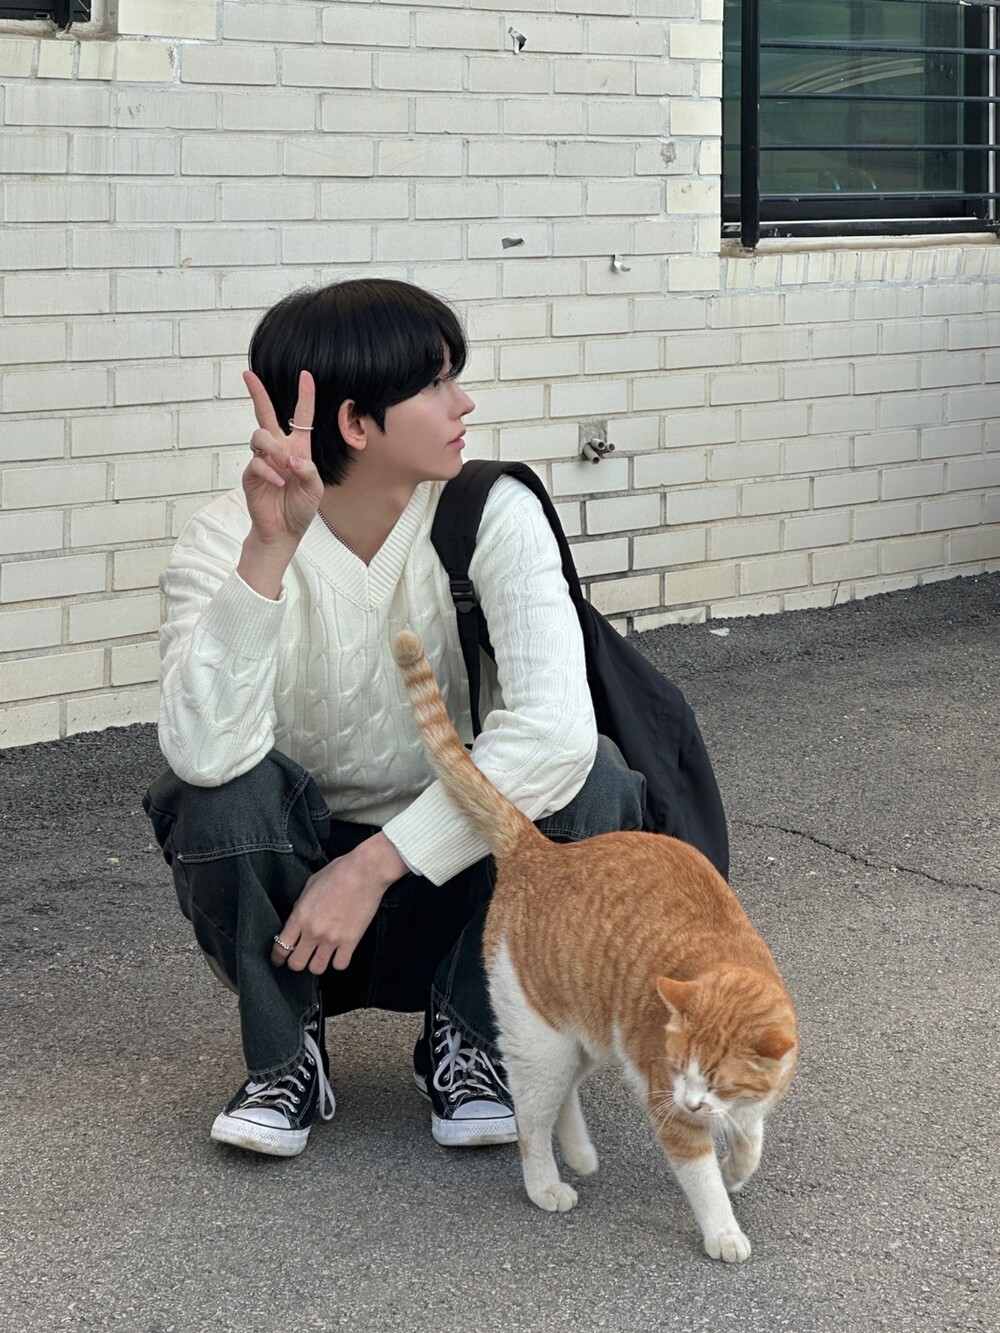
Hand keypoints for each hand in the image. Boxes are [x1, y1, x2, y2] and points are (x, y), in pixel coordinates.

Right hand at [242, 368, 323, 543]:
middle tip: (247, 375)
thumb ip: (308, 470)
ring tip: (284, 465)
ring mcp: (263, 460)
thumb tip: (290, 459)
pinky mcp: (251, 474)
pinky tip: (278, 484)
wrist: (284, 531)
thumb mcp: (315, 489)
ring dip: (273, 447)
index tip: (305, 375)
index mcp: (298, 448)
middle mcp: (278, 450)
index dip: (304, 396)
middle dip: (257, 394)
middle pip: (265, 415)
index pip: (301, 418)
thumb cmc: (300, 508)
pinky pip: (257, 463)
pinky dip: (269, 473)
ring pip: (260, 435)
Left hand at [270, 833, 406, 974]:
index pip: (281, 948)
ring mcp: (332, 938)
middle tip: (300, 957)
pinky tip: (339, 953)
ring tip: (320, 956)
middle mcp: (313, 931)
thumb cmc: (338, 872)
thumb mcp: (310, 885)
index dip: (277, 957)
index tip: (279, 960)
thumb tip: (298, 919)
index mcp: (300, 916)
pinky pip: (340, 965)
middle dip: (295, 963)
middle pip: (296, 964)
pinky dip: (338, 961)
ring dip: (316, 964)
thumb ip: (301, 906)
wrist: (365, 871)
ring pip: (316, 969)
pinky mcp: (351, 941)